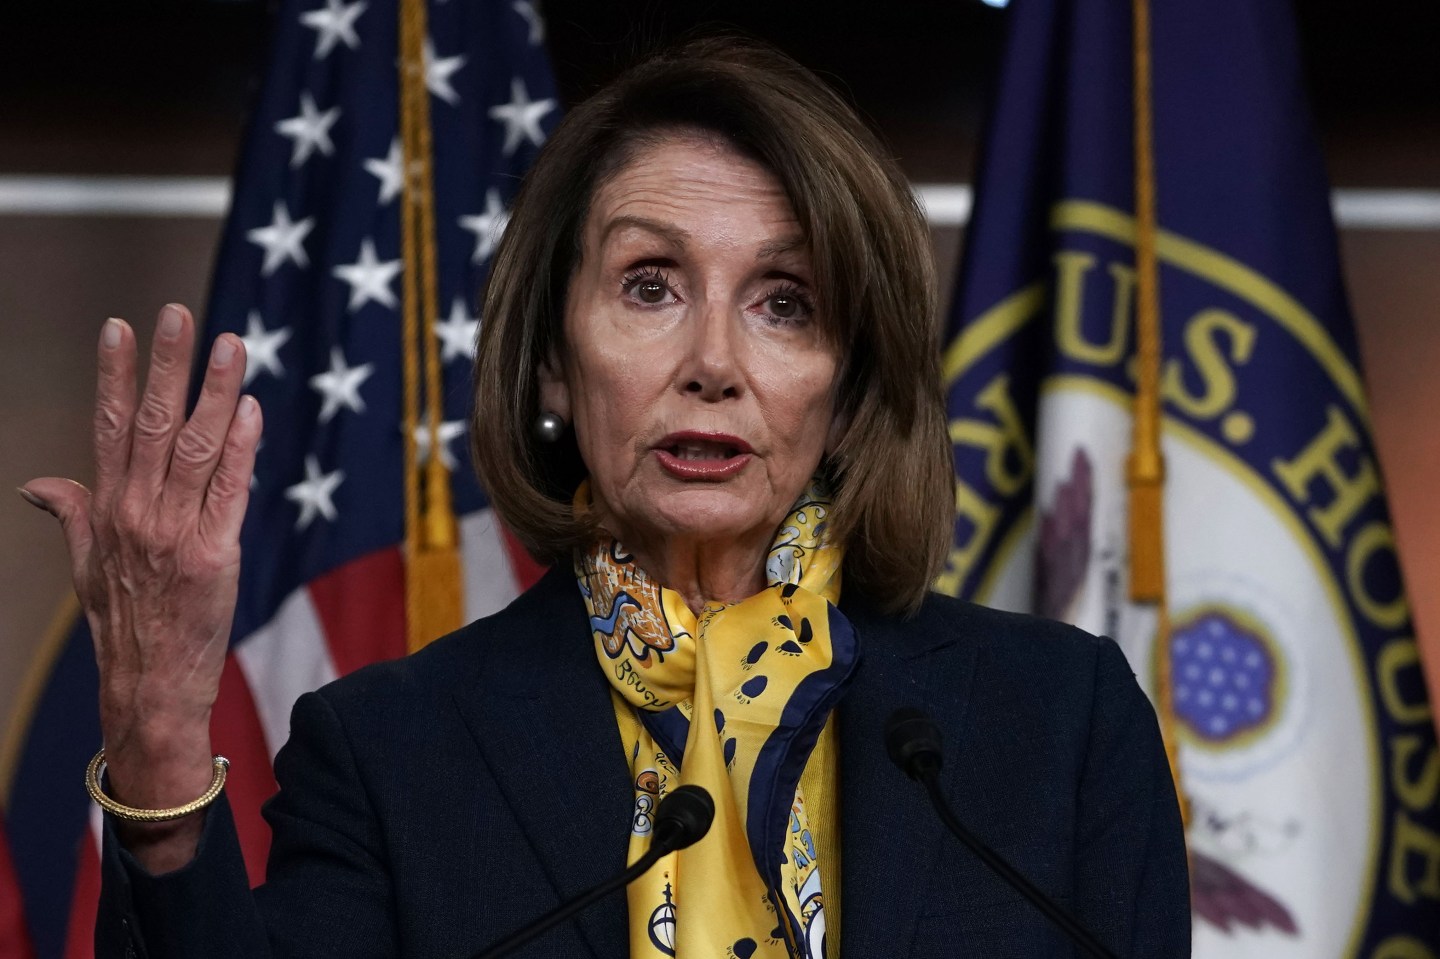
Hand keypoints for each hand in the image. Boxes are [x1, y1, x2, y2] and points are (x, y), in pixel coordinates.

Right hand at [21, 304, 259, 860]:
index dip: (116, 375)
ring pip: (198, 448)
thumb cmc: (125, 625)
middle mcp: (139, 513)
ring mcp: (176, 532)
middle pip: (155, 425)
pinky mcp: (216, 555)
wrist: (149, 689)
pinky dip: (242, 450)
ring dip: (215, 392)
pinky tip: (251, 410)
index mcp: (109, 510)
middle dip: (167, 365)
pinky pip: (231, 492)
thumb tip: (38, 483)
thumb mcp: (88, 567)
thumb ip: (74, 515)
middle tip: (178, 312)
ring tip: (229, 345)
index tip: (119, 327)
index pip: (110, 427)